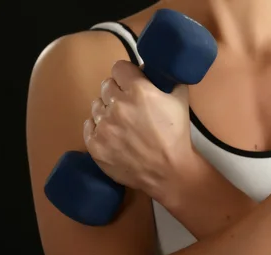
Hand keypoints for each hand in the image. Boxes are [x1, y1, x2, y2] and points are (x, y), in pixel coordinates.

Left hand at [84, 60, 192, 200]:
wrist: (169, 172)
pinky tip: (113, 136)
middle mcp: (117, 105)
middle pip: (106, 85)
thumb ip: (168, 78)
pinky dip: (99, 129)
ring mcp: (104, 126)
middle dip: (117, 92)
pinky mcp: (95, 145)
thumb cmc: (176, 136)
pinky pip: (89, 126)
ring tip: (123, 124)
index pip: (119, 68)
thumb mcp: (181, 100)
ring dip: (107, 111)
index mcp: (138, 91)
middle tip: (130, 107)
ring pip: (97, 106)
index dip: (127, 75)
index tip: (132, 83)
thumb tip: (157, 66)